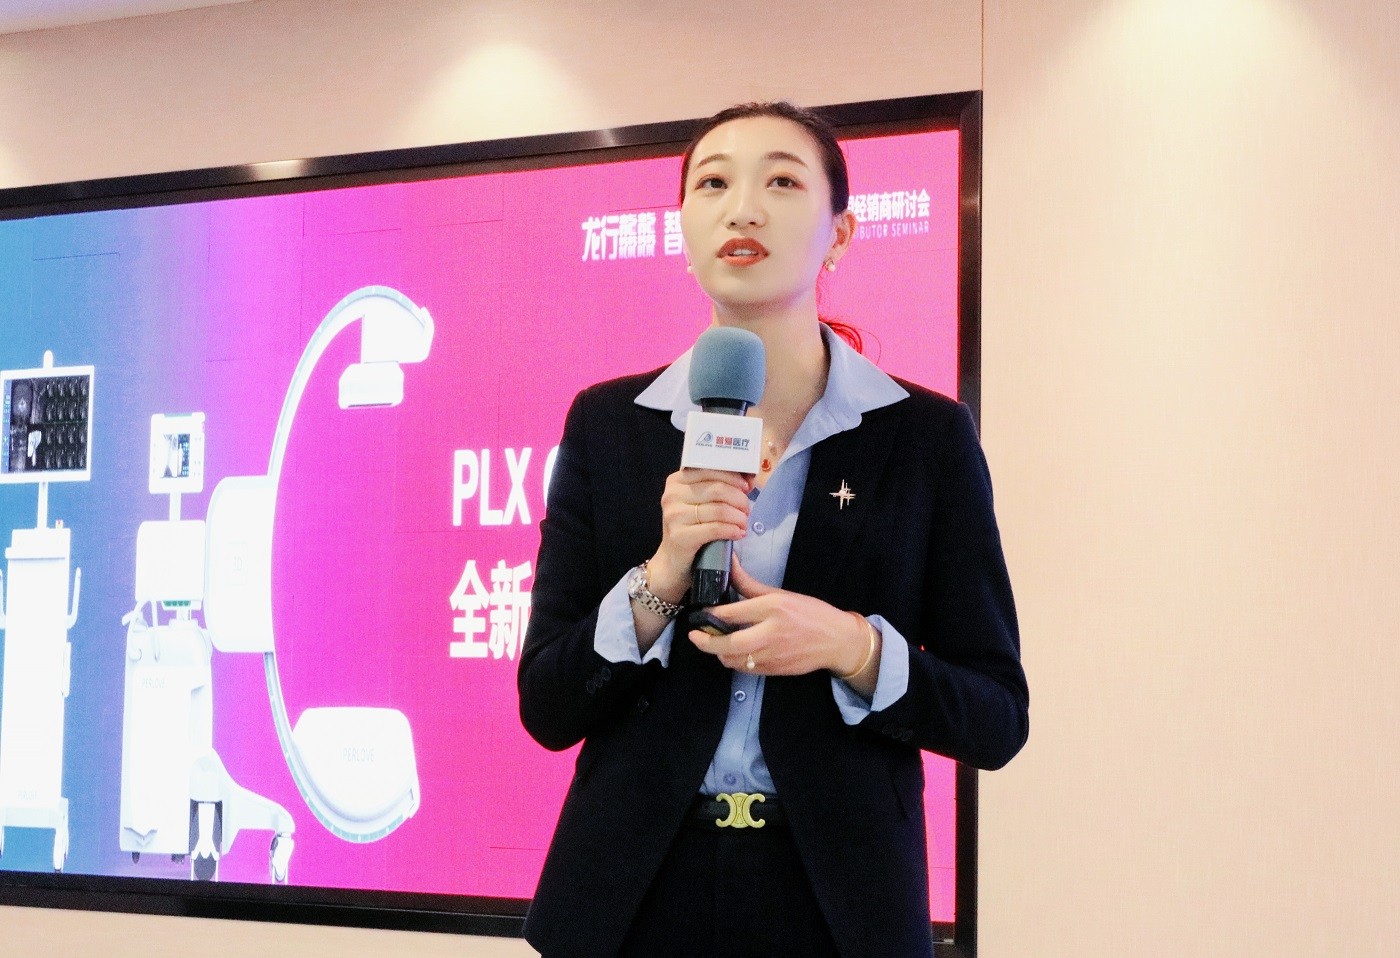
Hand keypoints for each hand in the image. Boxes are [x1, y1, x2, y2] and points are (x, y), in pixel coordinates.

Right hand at [644, 468, 753, 603]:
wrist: (673, 559)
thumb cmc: (692, 527)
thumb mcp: (702, 502)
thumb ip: (720, 487)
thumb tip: (749, 478)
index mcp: (677, 481)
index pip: (711, 470)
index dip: (734, 478)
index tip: (748, 487)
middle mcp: (672, 495)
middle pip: (717, 489)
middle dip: (739, 499)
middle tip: (747, 510)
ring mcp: (674, 516)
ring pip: (719, 510)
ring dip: (739, 517)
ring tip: (744, 523)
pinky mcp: (680, 536)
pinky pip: (715, 529)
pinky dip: (732, 530)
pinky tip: (739, 533)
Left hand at [688, 555, 868, 677]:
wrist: (837, 641)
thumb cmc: (811, 613)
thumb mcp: (781, 594)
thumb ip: (750, 585)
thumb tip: (729, 566)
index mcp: (772, 608)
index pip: (731, 613)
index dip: (710, 614)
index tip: (701, 612)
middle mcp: (771, 633)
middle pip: (727, 643)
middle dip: (704, 641)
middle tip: (694, 635)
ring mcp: (772, 654)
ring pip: (732, 660)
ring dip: (719, 653)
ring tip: (715, 642)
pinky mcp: (774, 669)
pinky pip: (745, 668)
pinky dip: (735, 661)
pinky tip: (734, 651)